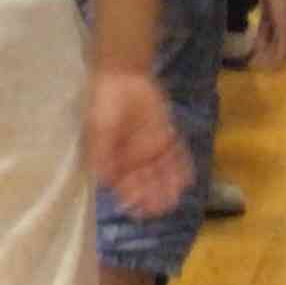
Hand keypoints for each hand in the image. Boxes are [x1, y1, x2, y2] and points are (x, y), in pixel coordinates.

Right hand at [87, 70, 190, 218]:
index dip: (130, 197)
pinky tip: (187, 180)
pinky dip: (181, 169)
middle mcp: (134, 159)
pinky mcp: (166, 138)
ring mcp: (152, 149)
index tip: (137, 207)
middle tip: (160, 207)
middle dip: (152, 196)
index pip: (124, 184)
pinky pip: (176, 157)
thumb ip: (102, 154)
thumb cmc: (105, 104)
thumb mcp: (98, 129)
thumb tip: (104, 180)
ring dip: (168, 187)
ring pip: (162, 174)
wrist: (123, 77)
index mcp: (115, 159)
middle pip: (145, 183)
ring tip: (174, 198)